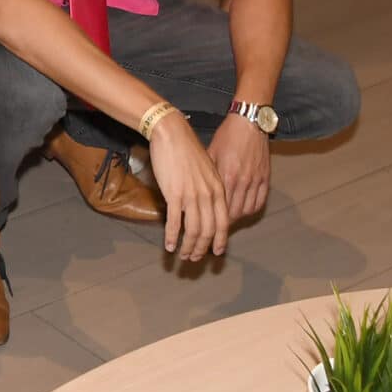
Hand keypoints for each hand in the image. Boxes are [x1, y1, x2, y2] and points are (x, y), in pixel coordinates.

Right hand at [148, 112, 230, 260]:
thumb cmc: (186, 148)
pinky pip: (175, 222)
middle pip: (208, 230)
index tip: (215, 252)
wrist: (172, 133)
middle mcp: (208, 195)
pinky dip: (172, 237)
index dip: (219, 240)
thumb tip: (206, 203)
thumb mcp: (206, 168)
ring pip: (193, 230)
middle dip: (202, 248)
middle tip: (195, 258)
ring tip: (183, 256)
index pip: (223, 222)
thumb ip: (209, 187)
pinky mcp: (174, 194)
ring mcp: (192, 196)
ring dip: (188, 247)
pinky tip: (169, 245)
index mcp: (218, 189)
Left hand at [208, 113, 272, 220]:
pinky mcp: (266, 178)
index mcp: (226, 175)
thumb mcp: (211, 151)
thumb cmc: (227, 135)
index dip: (212, 216)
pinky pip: (260, 201)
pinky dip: (252, 209)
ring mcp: (256, 180)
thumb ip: (207, 172)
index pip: (219, 205)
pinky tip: (244, 209)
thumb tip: (196, 188)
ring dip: (238, 217)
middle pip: (233, 212)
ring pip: (247, 210)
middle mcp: (242, 181)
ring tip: (229, 218)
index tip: (205, 221)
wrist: (249, 123)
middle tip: (216, 225)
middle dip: (224, 222)